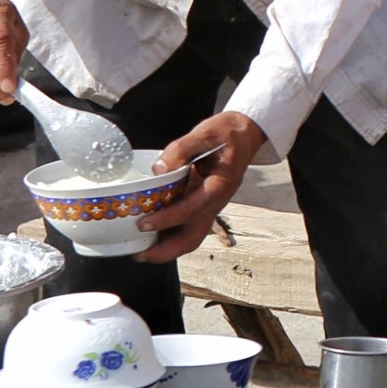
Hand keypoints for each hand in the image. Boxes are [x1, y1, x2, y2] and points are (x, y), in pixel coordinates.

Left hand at [136, 112, 267, 261]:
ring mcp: (211, 206)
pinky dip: (171, 235)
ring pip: (192, 237)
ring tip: (142, 252)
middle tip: (140, 254)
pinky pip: (189, 226)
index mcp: (220, 186)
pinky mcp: (204, 204)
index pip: (192, 209)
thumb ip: (182, 149)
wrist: (246, 133)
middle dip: (167, 250)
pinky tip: (153, 234)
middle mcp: (216, 202)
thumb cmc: (227, 133)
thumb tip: (159, 169)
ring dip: (168, 248)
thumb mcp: (205, 133)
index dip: (167, 220)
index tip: (144, 224)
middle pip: (194, 237)